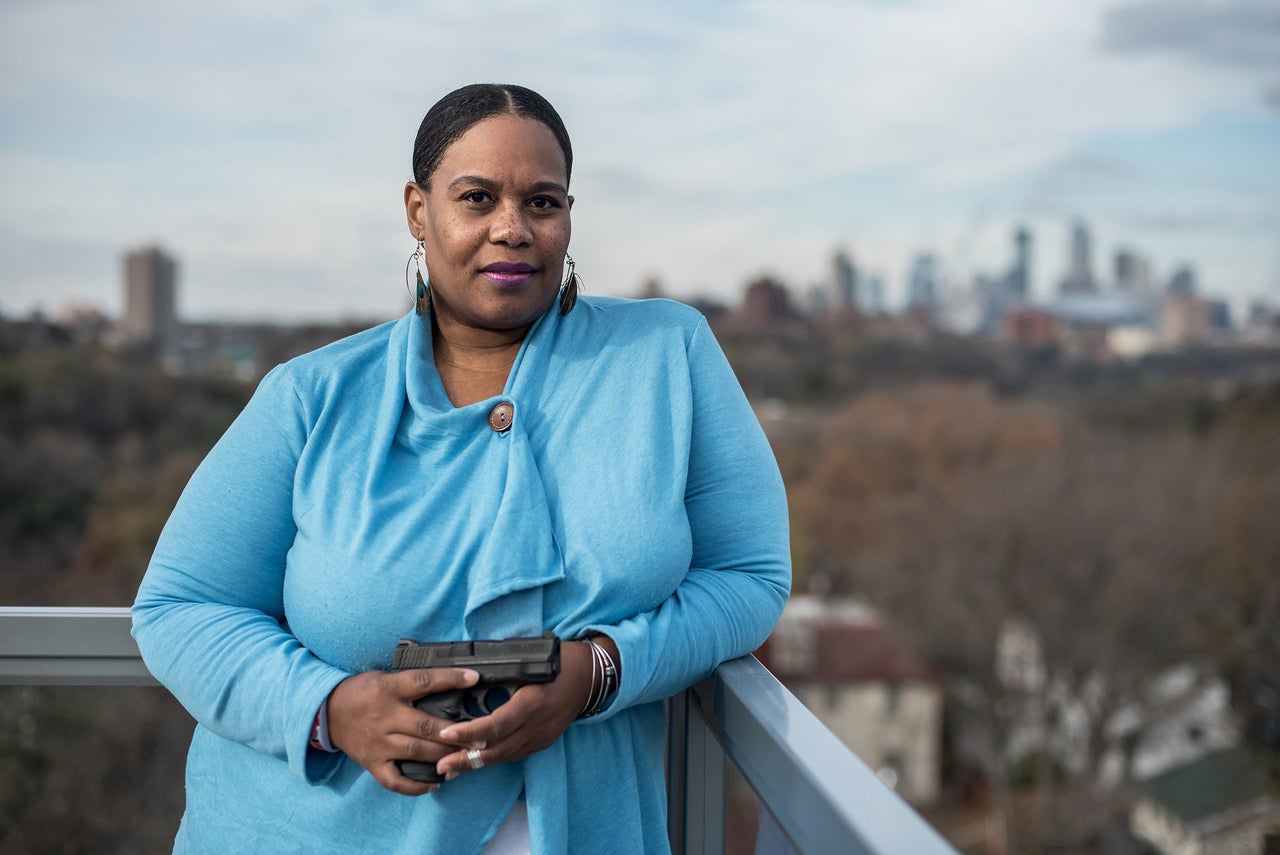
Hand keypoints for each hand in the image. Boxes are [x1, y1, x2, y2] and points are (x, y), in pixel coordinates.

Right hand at [326, 667, 480, 794]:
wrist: (326, 712)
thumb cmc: (362, 691)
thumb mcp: (385, 677)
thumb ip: (412, 683)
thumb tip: (451, 684)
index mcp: (389, 689)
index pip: (423, 682)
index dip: (450, 679)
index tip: (474, 678)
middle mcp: (385, 716)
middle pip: (425, 725)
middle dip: (455, 733)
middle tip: (480, 738)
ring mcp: (378, 742)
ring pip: (416, 752)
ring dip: (443, 757)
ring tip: (465, 758)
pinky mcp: (372, 762)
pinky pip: (394, 779)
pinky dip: (416, 785)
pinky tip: (436, 784)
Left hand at [433, 636, 619, 779]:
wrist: (589, 677)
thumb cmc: (558, 662)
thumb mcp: (529, 663)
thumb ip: (500, 674)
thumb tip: (464, 681)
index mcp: (532, 702)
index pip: (497, 725)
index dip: (470, 733)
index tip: (445, 735)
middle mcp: (537, 725)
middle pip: (498, 750)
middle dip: (467, 759)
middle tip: (440, 765)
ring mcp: (541, 737)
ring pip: (505, 757)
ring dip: (476, 764)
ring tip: (449, 768)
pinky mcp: (543, 742)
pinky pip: (514, 755)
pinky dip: (492, 759)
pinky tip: (474, 760)